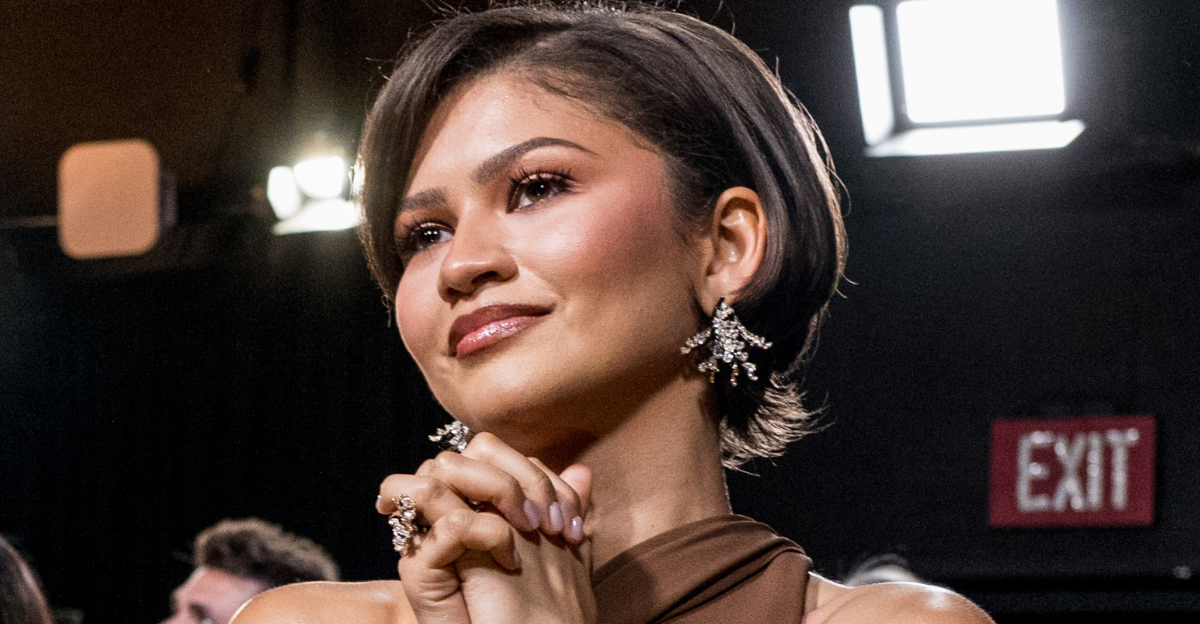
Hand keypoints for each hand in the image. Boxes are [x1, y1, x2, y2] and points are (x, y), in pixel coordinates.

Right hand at [377, 433, 595, 623]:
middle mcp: (449, 507)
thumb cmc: (529, 609)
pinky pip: (451, 521)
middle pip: (473, 450)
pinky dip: (491, 535)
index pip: (499, 451)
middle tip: (546, 522)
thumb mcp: (557, 553)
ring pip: (446, 467)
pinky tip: (511, 563)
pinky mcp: (419, 562)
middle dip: (522, 476)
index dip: (540, 475)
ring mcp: (428, 531)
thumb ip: (563, 510)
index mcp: (477, 500)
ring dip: (503, 490)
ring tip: (531, 531)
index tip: (570, 518)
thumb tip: (583, 471)